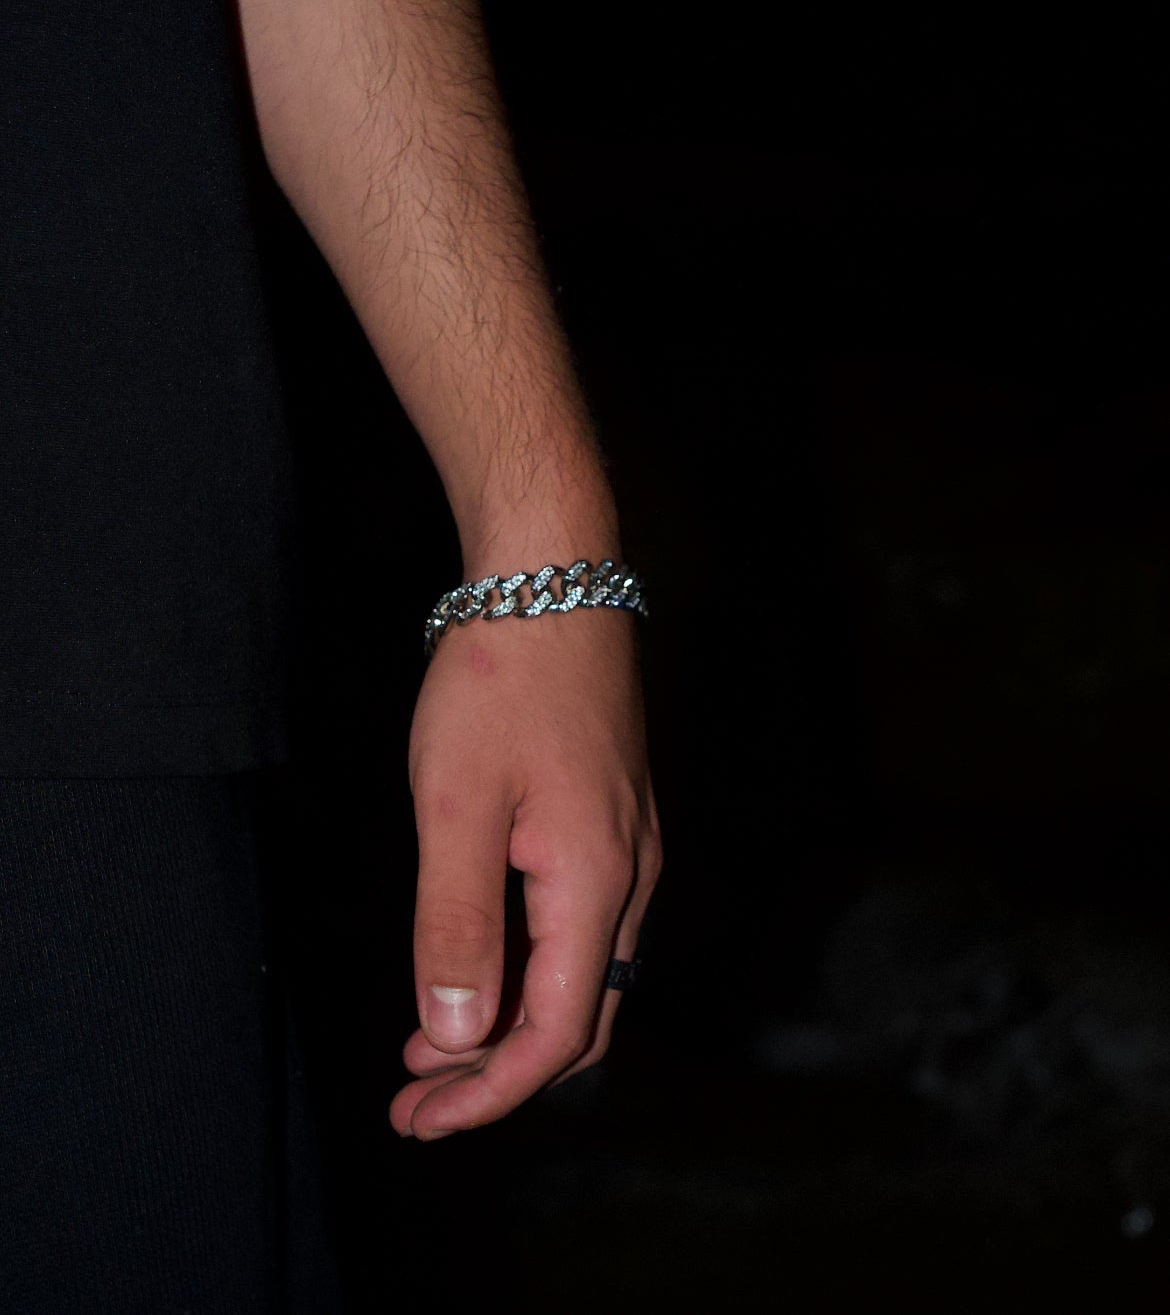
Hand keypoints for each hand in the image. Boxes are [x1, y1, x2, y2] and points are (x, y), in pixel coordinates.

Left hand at [388, 608, 661, 1140]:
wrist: (553, 578)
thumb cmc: (499, 679)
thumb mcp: (455, 805)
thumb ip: (455, 925)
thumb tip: (455, 1036)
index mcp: (595, 881)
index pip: (555, 1033)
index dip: (487, 1092)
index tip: (417, 1119)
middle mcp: (631, 876)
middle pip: (580, 1019)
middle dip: (497, 1074)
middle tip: (413, 1103)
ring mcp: (631, 846)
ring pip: (584, 976)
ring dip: (509, 1023)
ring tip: (427, 1049)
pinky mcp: (614, 818)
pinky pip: (583, 929)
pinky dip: (527, 970)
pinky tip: (474, 962)